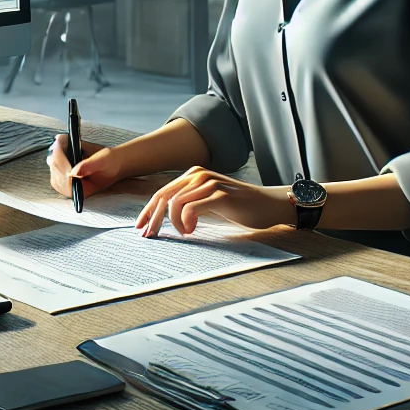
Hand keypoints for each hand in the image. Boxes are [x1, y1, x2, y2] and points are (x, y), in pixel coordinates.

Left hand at [48, 135, 125, 198]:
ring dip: (54, 159)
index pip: (66, 181)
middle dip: (56, 159)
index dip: (60, 164)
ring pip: (55, 175)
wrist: (116, 163)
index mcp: (84, 190)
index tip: (58, 147)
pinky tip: (59, 149)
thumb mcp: (103, 161)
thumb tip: (73, 172)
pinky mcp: (68, 179)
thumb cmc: (112, 163)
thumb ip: (88, 166)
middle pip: (57, 178)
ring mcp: (71, 185)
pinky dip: (56, 160)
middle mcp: (76, 190)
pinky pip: (57, 171)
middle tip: (57, 143)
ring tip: (58, 145)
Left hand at [137, 167, 294, 236]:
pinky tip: (191, 230)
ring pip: (175, 203)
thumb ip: (190, 201)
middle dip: (152, 218)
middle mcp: (199, 174)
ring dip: (173, 222)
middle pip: (163, 196)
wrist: (268, 205)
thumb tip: (164, 217)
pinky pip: (190, 209)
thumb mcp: (210, 200)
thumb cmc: (240, 206)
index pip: (162, 192)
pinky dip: (185, 222)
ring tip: (184, 232)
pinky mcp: (220, 195)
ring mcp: (209, 183)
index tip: (140, 227)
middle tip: (148, 236)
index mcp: (194, 174)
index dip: (148, 211)